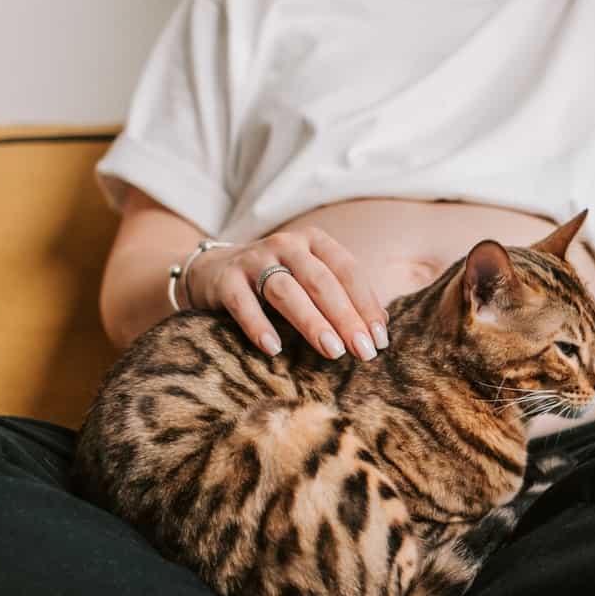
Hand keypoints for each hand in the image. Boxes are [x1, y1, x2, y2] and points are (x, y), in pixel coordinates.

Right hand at [186, 226, 387, 359]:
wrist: (214, 271)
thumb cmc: (278, 283)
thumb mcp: (311, 281)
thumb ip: (343, 299)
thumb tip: (379, 329)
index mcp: (315, 242)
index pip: (348, 272)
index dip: (366, 305)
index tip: (380, 341)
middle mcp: (287, 245)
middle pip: (321, 282)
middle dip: (346, 319)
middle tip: (363, 352)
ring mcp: (254, 259)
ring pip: (286, 291)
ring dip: (312, 323)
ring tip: (332, 352)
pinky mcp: (225, 279)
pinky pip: (243, 303)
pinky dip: (258, 325)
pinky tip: (273, 349)